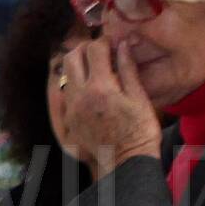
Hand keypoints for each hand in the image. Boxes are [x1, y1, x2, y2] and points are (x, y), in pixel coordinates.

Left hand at [51, 36, 163, 179]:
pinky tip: (91, 90)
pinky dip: (75, 85)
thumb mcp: (139, 98)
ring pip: (65, 75)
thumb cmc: (140, 131)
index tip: (112, 44)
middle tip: (99, 52)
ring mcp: (70, 108)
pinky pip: (65, 94)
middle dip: (83, 49)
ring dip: (77, 67)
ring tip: (97, 70)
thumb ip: (128, 69)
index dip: (103, 42)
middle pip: (70, 57)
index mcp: (100, 88)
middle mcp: (79, 95)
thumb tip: (122, 45)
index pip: (93, 50)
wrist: (125, 164)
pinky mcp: (67, 119)